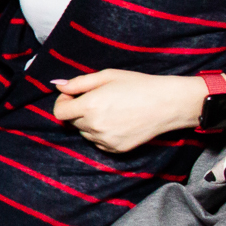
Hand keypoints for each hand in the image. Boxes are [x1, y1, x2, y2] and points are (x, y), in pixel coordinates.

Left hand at [52, 70, 208, 153]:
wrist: (168, 104)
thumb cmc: (138, 85)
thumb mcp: (107, 76)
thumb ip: (78, 82)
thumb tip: (57, 85)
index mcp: (90, 106)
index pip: (59, 112)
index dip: (63, 101)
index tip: (73, 95)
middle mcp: (95, 126)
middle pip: (71, 121)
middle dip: (77, 110)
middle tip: (97, 99)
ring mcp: (105, 140)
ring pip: (84, 132)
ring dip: (89, 122)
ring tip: (110, 109)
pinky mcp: (116, 149)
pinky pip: (97, 141)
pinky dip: (100, 133)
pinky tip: (117, 121)